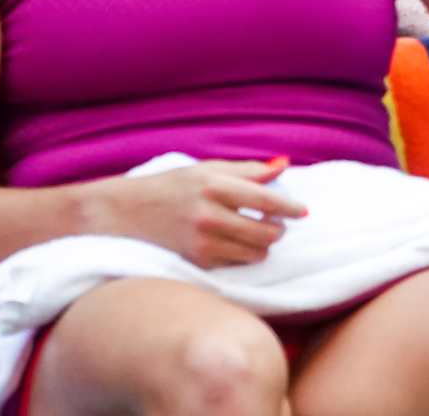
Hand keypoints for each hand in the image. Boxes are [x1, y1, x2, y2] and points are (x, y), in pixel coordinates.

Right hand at [113, 157, 306, 268]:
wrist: (124, 214)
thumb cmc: (170, 187)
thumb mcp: (207, 170)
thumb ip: (247, 170)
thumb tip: (284, 165)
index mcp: (214, 186)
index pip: (267, 201)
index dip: (291, 208)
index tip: (303, 211)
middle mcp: (210, 215)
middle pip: (266, 232)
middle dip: (278, 230)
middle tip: (276, 225)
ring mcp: (203, 242)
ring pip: (256, 252)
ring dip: (264, 245)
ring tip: (258, 235)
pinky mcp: (197, 262)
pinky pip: (236, 263)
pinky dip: (243, 256)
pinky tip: (235, 245)